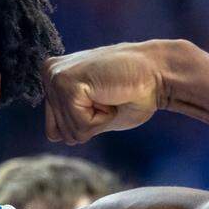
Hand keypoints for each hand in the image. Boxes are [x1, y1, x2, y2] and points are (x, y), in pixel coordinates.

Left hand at [42, 41, 165, 144]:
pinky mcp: (66, 83)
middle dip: (91, 124)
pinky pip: (81, 126)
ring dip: (98, 121)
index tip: (103, 101)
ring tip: (110, 95)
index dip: (85, 127)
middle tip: (109, 98)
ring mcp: (55, 77)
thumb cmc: (133, 94)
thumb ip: (70, 120)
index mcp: (52, 78)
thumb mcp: (94, 113)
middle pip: (61, 134)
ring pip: (71, 132)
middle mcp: (48, 73)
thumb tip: (52, 136)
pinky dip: (102, 119)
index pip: (54, 132)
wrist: (159, 74)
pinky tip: (110, 95)